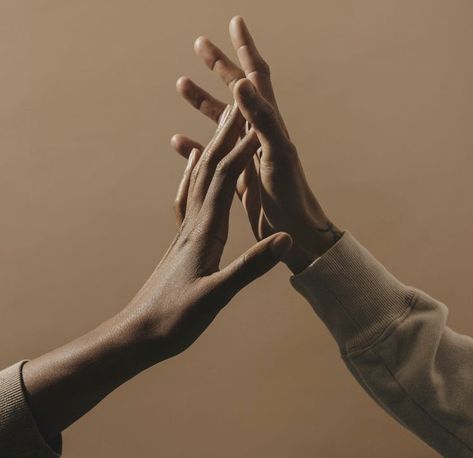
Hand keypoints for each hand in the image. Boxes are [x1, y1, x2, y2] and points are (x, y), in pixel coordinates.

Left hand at [125, 102, 292, 358]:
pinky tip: (193, 168)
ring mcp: (184, 232)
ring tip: (219, 128)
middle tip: (236, 106)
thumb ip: (251, 267)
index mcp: (203, 233)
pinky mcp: (181, 242)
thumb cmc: (174, 320)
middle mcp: (191, 225)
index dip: (240, 150)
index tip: (256, 122)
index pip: (223, 181)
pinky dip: (193, 176)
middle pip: (207, 171)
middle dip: (223, 138)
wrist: (136, 334)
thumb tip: (284, 240)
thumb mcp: (215, 296)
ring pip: (197, 181)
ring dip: (210, 150)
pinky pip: (188, 199)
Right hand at [172, 16, 341, 273]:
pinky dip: (196, 146)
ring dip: (202, 102)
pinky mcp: (237, 177)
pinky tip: (180, 142)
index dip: (246, 50)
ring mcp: (246, 156)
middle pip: (235, 94)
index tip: (235, 22)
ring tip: (181, 84)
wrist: (295, 233)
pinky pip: (213, 156)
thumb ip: (262, 119)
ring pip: (220, 122)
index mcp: (269, 126)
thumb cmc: (291, 197)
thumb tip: (242, 82)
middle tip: (199, 45)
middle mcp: (257, 136)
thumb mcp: (277, 153)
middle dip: (218, 67)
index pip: (257, 79)